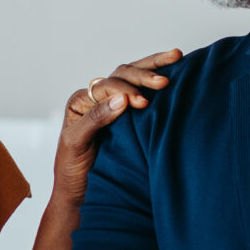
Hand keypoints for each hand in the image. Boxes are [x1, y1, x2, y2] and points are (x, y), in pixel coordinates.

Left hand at [55, 49, 181, 199]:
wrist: (78, 192)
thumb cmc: (72, 170)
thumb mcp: (77, 143)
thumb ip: (96, 119)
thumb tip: (123, 99)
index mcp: (81, 101)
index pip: (106, 86)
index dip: (125, 91)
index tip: (142, 103)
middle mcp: (97, 98)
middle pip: (122, 75)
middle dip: (144, 74)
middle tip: (164, 82)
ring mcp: (112, 104)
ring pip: (132, 76)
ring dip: (153, 67)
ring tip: (176, 57)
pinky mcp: (127, 115)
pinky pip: (141, 90)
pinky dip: (156, 78)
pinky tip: (174, 71)